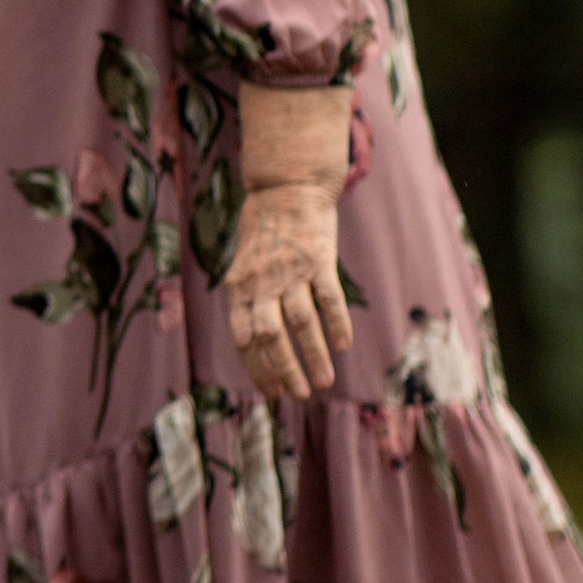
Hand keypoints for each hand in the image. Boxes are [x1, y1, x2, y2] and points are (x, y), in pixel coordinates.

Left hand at [224, 182, 350, 401]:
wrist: (287, 187)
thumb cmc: (265, 233)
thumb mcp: (243, 266)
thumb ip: (248, 301)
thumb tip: (258, 349)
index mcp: (238, 286)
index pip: (244, 338)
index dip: (258, 369)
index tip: (273, 393)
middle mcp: (261, 281)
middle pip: (270, 336)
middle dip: (285, 370)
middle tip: (300, 396)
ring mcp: (291, 270)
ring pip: (301, 323)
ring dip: (314, 356)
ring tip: (325, 382)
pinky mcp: (319, 258)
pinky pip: (329, 299)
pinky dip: (337, 325)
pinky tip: (344, 346)